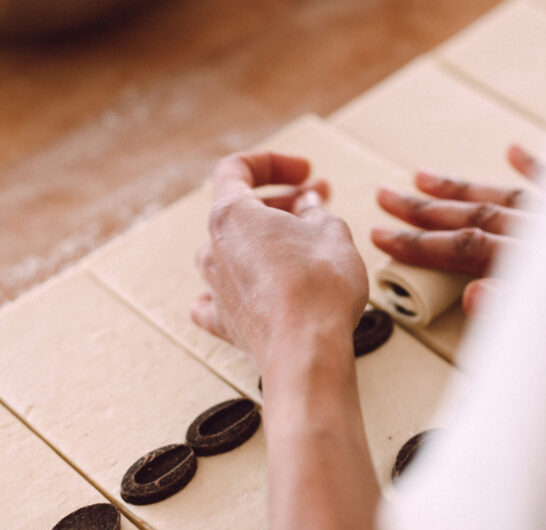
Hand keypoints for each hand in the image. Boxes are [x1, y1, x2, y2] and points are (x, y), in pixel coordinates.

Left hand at [192, 152, 368, 366]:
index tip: (304, 171)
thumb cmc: (318, 286)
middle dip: (281, 201)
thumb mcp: (331, 230)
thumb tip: (308, 207)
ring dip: (264, 240)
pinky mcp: (226, 322)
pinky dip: (235, 286)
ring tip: (297, 244)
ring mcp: (216, 287)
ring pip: (232, 250)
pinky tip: (243, 288)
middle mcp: (214, 248)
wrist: (306, 349)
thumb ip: (316, 212)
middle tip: (317, 202)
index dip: (273, 163)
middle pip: (240, 210)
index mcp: (232, 215)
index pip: (237, 169)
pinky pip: (218, 298)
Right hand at [371, 145, 541, 315]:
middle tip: (385, 196)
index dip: (419, 244)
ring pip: (504, 196)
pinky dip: (532, 166)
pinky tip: (512, 152)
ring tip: (422, 177)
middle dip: (424, 209)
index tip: (381, 236)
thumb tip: (470, 296)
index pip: (461, 249)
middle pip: (473, 216)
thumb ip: (512, 309)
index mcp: (528, 264)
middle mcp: (542, 233)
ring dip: (461, 189)